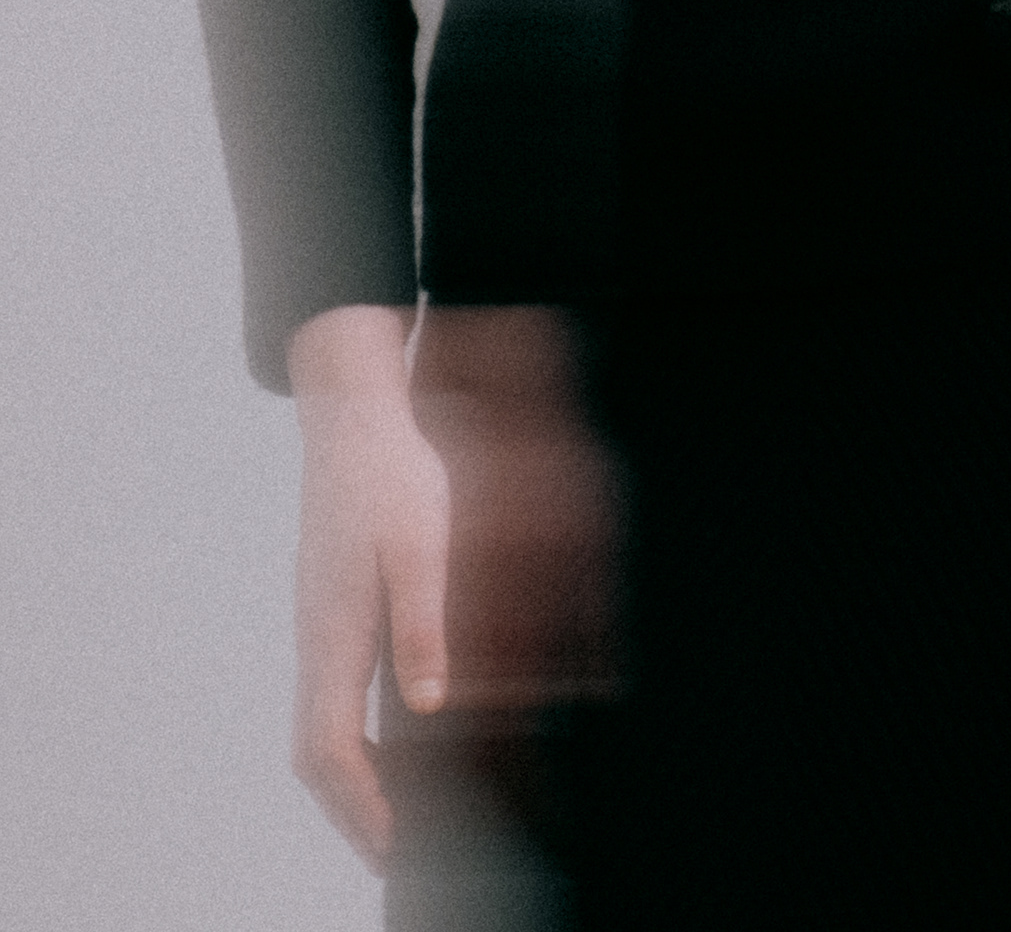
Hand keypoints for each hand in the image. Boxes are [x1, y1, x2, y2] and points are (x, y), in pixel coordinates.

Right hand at [286, 303, 626, 872]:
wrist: (355, 422)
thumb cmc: (391, 478)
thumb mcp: (421, 547)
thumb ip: (423, 627)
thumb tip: (429, 708)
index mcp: (335, 633)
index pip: (329, 749)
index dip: (362, 806)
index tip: (396, 847)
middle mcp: (316, 639)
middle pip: (315, 752)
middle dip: (352, 810)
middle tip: (394, 853)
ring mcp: (318, 626)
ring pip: (319, 725)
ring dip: (351, 777)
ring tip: (397, 816)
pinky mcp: (330, 610)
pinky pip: (332, 695)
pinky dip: (354, 736)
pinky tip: (393, 738)